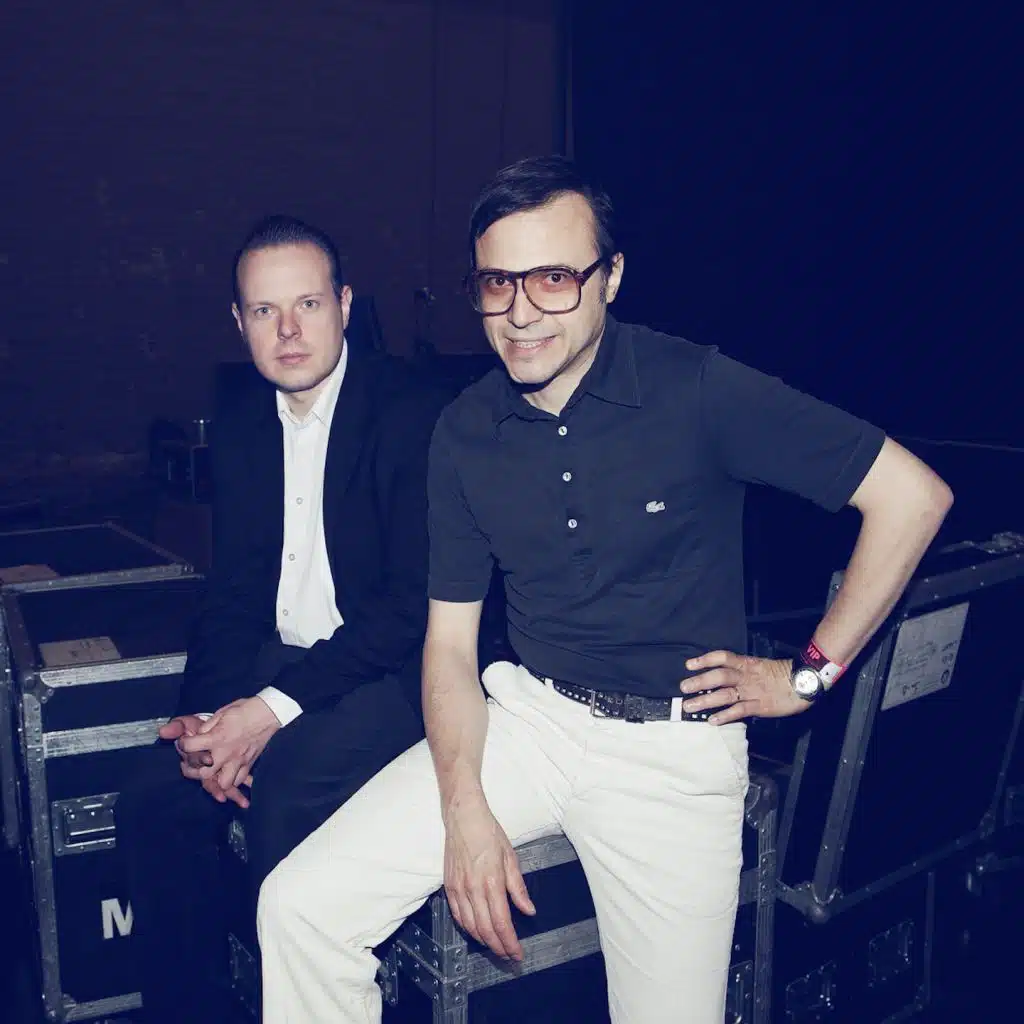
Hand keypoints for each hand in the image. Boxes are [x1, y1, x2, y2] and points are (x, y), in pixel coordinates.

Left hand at [161, 714, 251, 806]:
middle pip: (204, 773)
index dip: (183, 743)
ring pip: (223, 783)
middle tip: (194, 764)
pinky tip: (229, 773)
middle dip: (196, 770)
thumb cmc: (244, 710)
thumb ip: (207, 727)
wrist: (268, 713)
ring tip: (214, 772)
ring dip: (216, 779)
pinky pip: (240, 780)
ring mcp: (238, 761)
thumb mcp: (221, 712)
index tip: (184, 742)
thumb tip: (198, 735)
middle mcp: (226, 753)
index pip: (190, 747)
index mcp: (216, 738)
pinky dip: (233, 780)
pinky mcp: (249, 764)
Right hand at [442, 795, 535, 961]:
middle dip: (499, 947)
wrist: (464, 817)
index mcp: (492, 881)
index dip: (510, 943)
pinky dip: (467, 929)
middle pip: (486, 930)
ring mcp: (459, 889)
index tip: (517, 953)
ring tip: (495, 946)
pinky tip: (476, 931)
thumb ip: (518, 888)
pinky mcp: (449, 886)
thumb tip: (528, 909)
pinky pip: (457, 916)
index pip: (501, 923)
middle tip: (509, 955)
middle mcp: (473, 889)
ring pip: (470, 927)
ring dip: (483, 941)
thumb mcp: (510, 857)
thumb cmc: (488, 832)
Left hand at [680, 651, 808, 724]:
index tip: (689, 664)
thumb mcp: (760, 667)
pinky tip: (712, 721)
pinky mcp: (759, 706)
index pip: (722, 657)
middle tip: (683, 687)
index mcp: (746, 664)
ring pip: (725, 694)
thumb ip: (743, 671)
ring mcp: (752, 691)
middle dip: (699, 681)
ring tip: (689, 706)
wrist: (804, 682)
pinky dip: (725, 716)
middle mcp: (746, 676)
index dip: (705, 660)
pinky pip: (739, 710)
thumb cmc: (781, 674)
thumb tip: (723, 676)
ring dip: (705, 700)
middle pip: (719, 676)